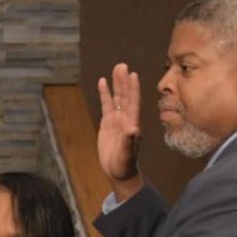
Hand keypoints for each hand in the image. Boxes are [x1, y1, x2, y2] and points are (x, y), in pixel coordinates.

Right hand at [97, 63, 143, 200]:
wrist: (119, 171)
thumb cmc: (125, 164)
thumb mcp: (127, 154)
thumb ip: (129, 141)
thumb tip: (133, 129)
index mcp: (133, 123)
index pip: (133, 102)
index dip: (133, 88)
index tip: (132, 75)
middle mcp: (126, 118)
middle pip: (125, 95)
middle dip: (124, 81)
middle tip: (122, 65)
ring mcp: (117, 119)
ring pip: (117, 98)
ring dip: (116, 84)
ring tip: (115, 68)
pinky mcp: (107, 123)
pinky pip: (107, 105)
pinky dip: (105, 94)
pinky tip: (102, 82)